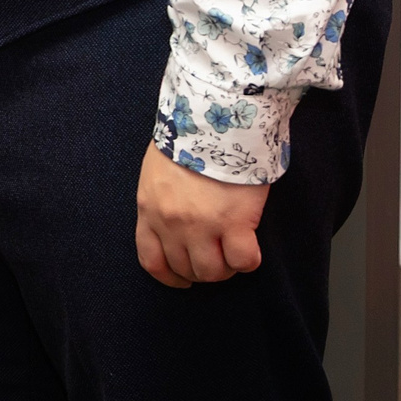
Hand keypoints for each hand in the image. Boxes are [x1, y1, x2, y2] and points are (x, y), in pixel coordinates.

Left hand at [135, 145, 268, 287]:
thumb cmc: (186, 139)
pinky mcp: (235, 222)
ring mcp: (203, 226)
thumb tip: (172, 223)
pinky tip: (250, 246)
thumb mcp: (157, 173)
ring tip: (233, 251)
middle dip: (202, 269)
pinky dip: (248, 260)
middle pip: (186, 269)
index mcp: (149, 210)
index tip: (183, 280)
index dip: (169, 276)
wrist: (211, 120)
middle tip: (216, 256)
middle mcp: (172, 223)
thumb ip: (160, 202)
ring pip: (213, 272)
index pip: (151, 260)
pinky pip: (243, 261)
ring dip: (225, 268)